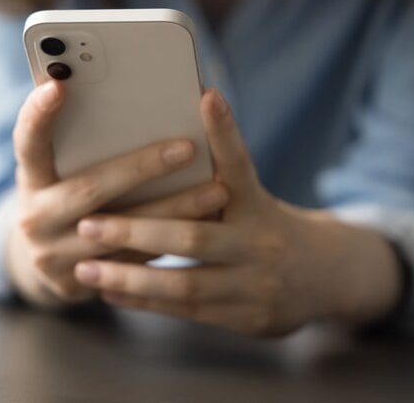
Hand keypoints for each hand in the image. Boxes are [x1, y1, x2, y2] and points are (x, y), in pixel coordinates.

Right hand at [6, 81, 229, 307]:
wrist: (47, 260)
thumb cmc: (65, 194)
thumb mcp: (61, 168)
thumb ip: (80, 140)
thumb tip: (134, 96)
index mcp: (31, 177)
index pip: (27, 141)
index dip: (38, 114)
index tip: (58, 85)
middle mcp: (35, 216)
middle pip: (89, 189)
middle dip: (141, 168)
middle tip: (187, 149)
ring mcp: (53, 255)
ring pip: (120, 232)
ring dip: (171, 210)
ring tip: (216, 191)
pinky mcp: (77, 282)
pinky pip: (132, 260)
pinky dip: (169, 239)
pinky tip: (205, 224)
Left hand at [74, 89, 402, 334]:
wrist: (326, 277)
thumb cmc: (268, 224)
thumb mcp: (253, 197)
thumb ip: (216, 174)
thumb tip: (175, 126)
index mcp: (259, 203)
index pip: (238, 163)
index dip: (223, 131)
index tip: (206, 96)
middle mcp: (260, 242)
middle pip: (193, 236)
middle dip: (136, 230)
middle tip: (90, 222)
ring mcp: (255, 284)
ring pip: (185, 283)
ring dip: (131, 276)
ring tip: (87, 268)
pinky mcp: (246, 318)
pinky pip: (187, 310)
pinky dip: (146, 301)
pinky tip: (110, 292)